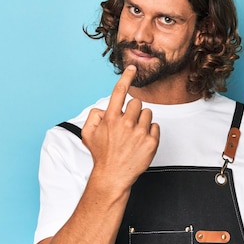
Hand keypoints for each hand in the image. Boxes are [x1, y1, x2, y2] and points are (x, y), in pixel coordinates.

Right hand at [81, 65, 159, 187]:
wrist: (113, 176)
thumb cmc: (101, 154)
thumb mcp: (88, 133)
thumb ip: (93, 116)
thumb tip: (104, 108)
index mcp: (111, 118)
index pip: (120, 91)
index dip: (126, 77)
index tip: (132, 68)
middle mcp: (126, 123)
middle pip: (137, 103)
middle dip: (133, 111)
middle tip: (127, 125)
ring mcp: (139, 133)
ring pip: (148, 114)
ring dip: (142, 121)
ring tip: (134, 134)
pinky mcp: (151, 142)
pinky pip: (155, 127)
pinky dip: (150, 132)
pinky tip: (141, 142)